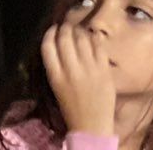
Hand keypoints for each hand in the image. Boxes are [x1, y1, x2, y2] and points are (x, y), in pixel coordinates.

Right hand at [41, 22, 116, 137]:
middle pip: (64, 39)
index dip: (49, 33)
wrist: (92, 126)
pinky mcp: (104, 72)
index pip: (47, 45)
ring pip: (82, 40)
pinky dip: (95, 38)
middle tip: (66, 25)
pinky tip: (93, 36)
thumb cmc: (71, 107)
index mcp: (55, 75)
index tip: (53, 29)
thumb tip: (57, 42)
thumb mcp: (55, 85)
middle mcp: (71, 70)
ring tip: (78, 29)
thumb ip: (55, 65)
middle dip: (64, 28)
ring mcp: (89, 71)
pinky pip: (99, 48)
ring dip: (79, 31)